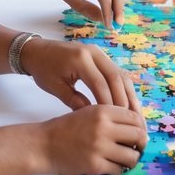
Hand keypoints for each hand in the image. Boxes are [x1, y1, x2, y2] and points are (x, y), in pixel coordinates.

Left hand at [21, 37, 140, 113]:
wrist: (38, 51)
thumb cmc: (44, 70)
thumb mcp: (55, 88)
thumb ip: (74, 101)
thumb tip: (94, 117)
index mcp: (81, 59)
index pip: (100, 83)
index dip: (109, 104)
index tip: (115, 124)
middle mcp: (94, 52)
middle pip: (116, 77)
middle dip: (125, 101)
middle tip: (131, 122)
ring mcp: (100, 53)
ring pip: (121, 75)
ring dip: (130, 95)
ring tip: (136, 116)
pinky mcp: (102, 57)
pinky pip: (118, 73)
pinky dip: (125, 89)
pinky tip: (129, 104)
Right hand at [32, 104, 147, 174]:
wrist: (44, 144)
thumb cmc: (66, 128)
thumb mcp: (89, 111)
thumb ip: (110, 116)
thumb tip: (136, 126)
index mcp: (103, 111)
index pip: (135, 117)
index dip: (140, 127)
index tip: (138, 134)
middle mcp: (104, 128)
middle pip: (138, 136)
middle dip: (141, 144)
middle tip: (137, 148)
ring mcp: (100, 147)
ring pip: (132, 156)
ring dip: (131, 160)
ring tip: (125, 159)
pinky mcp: (95, 165)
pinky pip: (118, 170)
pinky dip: (119, 170)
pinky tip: (112, 167)